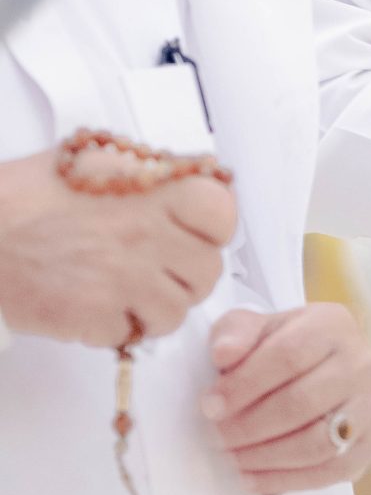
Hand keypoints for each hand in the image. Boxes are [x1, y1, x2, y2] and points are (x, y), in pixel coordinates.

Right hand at [0, 147, 235, 343]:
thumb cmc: (24, 198)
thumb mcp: (93, 160)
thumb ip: (148, 170)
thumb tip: (188, 174)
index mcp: (149, 192)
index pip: (222, 213)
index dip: (212, 226)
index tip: (197, 231)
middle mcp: (143, 235)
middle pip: (207, 270)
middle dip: (187, 274)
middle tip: (160, 268)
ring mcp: (122, 278)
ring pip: (176, 311)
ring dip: (156, 307)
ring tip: (127, 290)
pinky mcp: (95, 316)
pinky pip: (134, 334)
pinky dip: (119, 327)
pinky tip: (98, 304)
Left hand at [202, 302, 370, 494]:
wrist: (321, 366)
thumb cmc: (282, 347)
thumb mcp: (255, 327)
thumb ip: (235, 333)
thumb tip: (224, 354)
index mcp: (332, 326)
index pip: (288, 355)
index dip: (245, 385)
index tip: (211, 406)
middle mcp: (361, 362)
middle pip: (303, 402)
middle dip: (251, 426)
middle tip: (217, 437)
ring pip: (318, 443)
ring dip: (266, 457)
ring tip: (232, 458)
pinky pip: (332, 470)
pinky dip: (287, 480)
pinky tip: (254, 477)